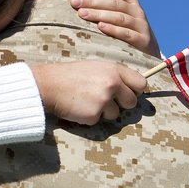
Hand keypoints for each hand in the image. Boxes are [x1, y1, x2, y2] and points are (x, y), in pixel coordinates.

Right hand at [30, 62, 146, 124]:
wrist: (48, 84)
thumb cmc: (70, 75)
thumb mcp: (95, 67)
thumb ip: (114, 76)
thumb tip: (130, 88)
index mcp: (114, 70)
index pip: (141, 83)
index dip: (135, 91)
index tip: (127, 93)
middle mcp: (112, 84)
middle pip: (132, 102)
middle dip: (121, 104)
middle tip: (105, 101)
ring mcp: (104, 100)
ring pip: (116, 114)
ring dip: (104, 112)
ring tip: (88, 102)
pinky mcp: (94, 114)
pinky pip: (99, 120)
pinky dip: (91, 117)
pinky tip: (80, 107)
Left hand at [71, 0, 159, 55]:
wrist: (148, 53)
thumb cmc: (130, 30)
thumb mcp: (127, 13)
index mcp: (132, 3)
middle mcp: (138, 12)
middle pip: (114, 3)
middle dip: (93, 1)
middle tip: (75, 1)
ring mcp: (141, 26)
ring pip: (119, 17)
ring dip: (99, 14)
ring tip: (82, 14)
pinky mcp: (142, 41)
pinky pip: (127, 34)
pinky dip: (113, 29)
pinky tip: (100, 27)